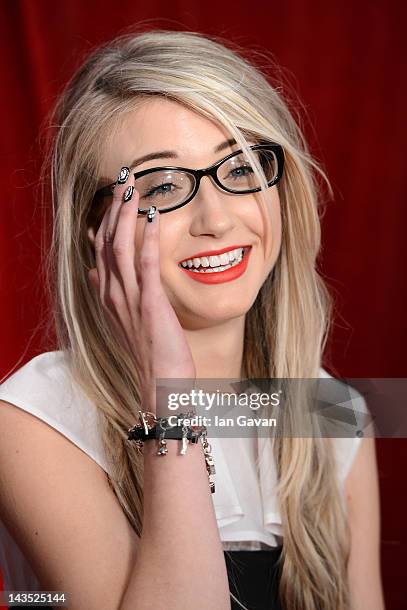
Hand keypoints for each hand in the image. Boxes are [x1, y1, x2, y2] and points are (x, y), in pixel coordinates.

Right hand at [87, 167, 195, 414]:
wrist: (160, 385)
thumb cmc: (148, 352)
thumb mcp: (124, 320)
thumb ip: (110, 294)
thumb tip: (95, 272)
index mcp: (107, 296)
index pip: (99, 250)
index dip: (104, 220)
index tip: (112, 197)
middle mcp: (113, 295)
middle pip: (106, 242)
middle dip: (113, 208)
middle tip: (122, 179)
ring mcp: (129, 300)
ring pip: (120, 248)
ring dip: (125, 215)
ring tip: (132, 188)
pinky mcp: (150, 305)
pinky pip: (146, 265)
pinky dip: (147, 238)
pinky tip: (151, 217)